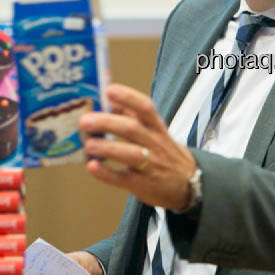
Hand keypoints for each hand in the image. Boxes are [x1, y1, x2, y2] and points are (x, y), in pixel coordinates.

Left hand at [79, 83, 195, 209]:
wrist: (188, 182)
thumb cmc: (164, 151)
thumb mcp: (155, 130)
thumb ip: (132, 116)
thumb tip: (105, 100)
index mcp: (156, 127)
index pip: (145, 108)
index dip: (128, 98)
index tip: (109, 90)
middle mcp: (154, 143)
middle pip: (133, 129)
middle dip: (108, 123)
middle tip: (85, 120)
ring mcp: (149, 165)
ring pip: (130, 154)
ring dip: (108, 148)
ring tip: (89, 144)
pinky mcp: (141, 184)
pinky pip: (123, 179)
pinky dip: (107, 173)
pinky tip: (93, 167)